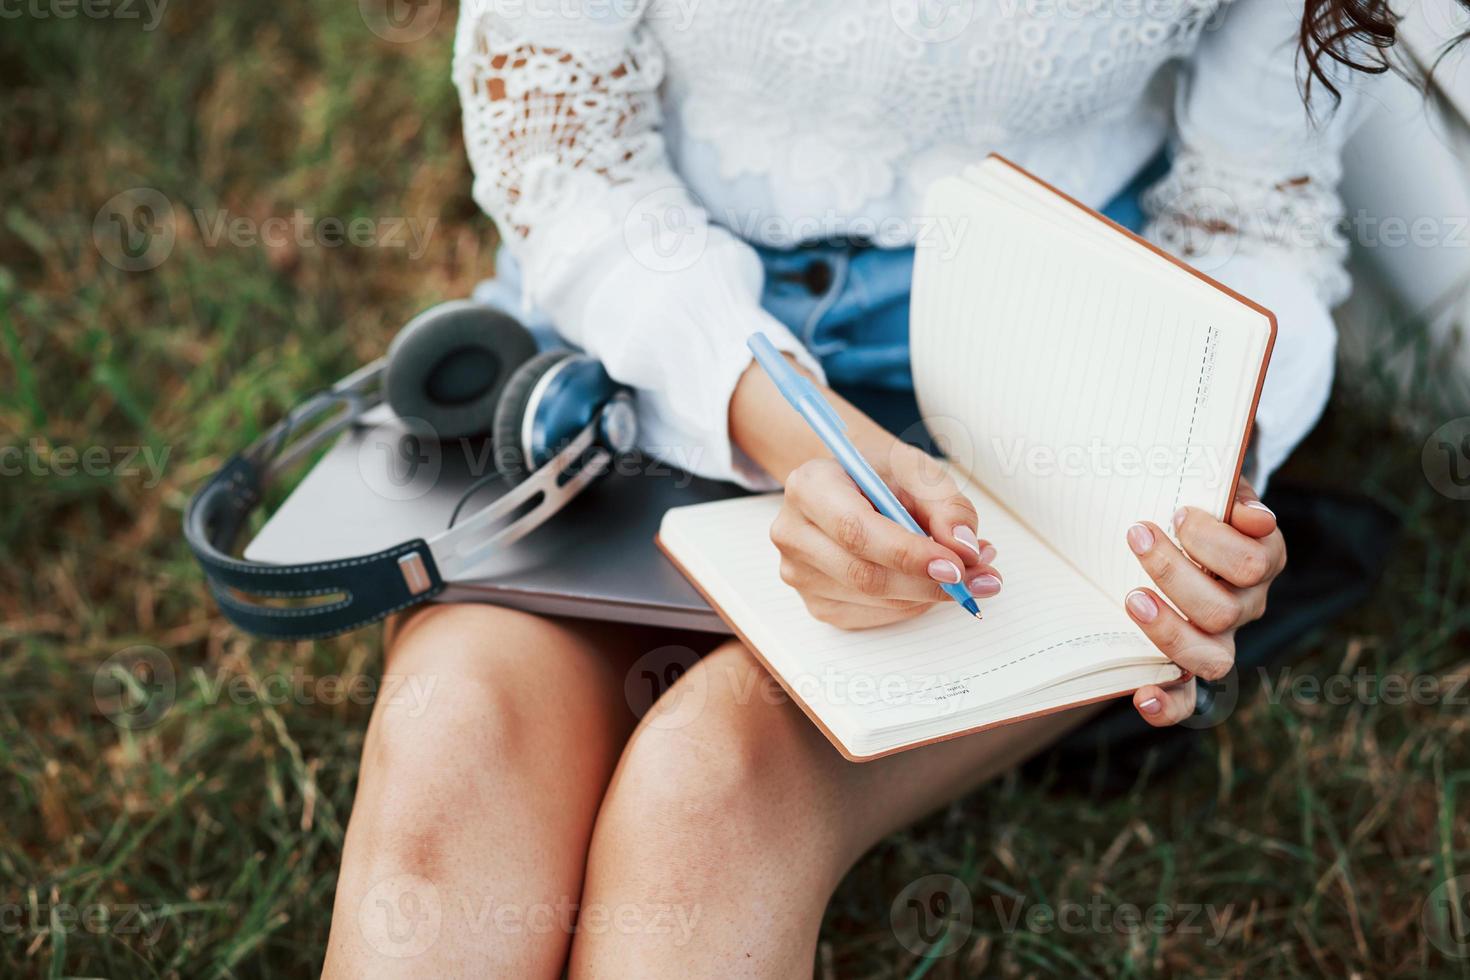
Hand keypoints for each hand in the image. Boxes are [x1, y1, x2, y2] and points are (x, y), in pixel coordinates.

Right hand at [770, 442, 1002, 628]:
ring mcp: (798, 573)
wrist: (850, 486)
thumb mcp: (918, 471)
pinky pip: (873, 616)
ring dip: (928, 594)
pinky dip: (911, 604)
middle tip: (982, 579)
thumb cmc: (881, 474)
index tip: (958, 565)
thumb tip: (966, 549)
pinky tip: (926, 582)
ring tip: (967, 572)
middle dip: (930, 583)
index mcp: (809, 486)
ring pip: (874, 601)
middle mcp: (793, 532)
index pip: (856, 530)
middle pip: (863, 574)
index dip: (909, 554)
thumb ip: (947, 506)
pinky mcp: (815, 603)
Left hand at [1123, 479, 1285, 725]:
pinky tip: (1142, 695)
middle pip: (1225, 607)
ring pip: (1210, 655)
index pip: (1254, 561)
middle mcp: (1246, 606)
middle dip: (1175, 570)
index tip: (1178, 514)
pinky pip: (1188, 700)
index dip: (1215, 540)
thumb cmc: (1195, 510)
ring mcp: (1220, 641)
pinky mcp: (1189, 668)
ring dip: (1168, 629)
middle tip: (1137, 535)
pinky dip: (1168, 705)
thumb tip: (1252, 516)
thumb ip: (1235, 495)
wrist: (1175, 537)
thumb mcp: (1216, 490)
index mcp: (1261, 561)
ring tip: (1132, 597)